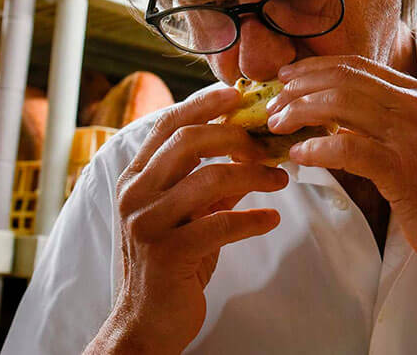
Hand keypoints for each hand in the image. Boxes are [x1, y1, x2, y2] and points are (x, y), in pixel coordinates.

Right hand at [87, 87, 288, 354]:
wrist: (146, 322)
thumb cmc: (170, 262)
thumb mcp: (184, 214)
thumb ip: (206, 182)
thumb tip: (247, 150)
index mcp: (135, 178)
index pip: (167, 125)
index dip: (203, 104)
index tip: (237, 95)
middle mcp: (135, 195)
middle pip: (189, 141)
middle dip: (236, 136)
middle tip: (269, 146)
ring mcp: (148, 223)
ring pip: (210, 179)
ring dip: (254, 175)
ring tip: (281, 180)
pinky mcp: (168, 254)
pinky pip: (221, 224)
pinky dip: (253, 218)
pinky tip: (271, 218)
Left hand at [267, 56, 416, 273]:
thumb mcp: (413, 139)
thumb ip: (381, 120)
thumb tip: (330, 113)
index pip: (357, 66)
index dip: (315, 68)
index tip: (286, 79)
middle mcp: (416, 106)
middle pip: (344, 79)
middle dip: (300, 88)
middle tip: (273, 105)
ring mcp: (411, 136)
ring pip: (342, 104)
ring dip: (301, 112)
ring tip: (278, 127)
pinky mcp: (403, 170)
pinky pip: (349, 149)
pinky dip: (317, 149)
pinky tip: (299, 156)